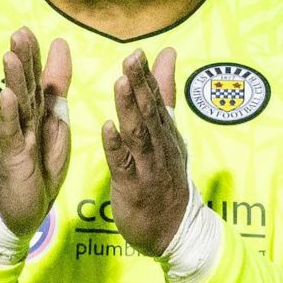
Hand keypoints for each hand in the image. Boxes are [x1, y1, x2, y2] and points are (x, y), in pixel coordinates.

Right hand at [0, 28, 71, 236]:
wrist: (23, 209)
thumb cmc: (38, 163)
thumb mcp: (55, 119)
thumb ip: (56, 85)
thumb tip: (60, 46)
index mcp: (37, 109)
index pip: (35, 76)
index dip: (32, 54)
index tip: (27, 30)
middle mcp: (23, 119)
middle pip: (23, 84)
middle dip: (22, 59)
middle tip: (19, 33)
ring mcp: (15, 136)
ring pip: (15, 104)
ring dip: (12, 81)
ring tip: (9, 56)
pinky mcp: (13, 156)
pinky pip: (10, 133)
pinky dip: (9, 115)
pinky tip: (6, 97)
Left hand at [101, 48, 187, 256]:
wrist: (174, 231)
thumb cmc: (166, 179)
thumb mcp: (169, 134)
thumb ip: (164, 93)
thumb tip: (166, 54)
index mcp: (165, 133)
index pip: (156, 100)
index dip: (146, 76)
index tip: (137, 51)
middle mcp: (159, 146)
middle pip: (149, 111)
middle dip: (140, 83)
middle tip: (131, 57)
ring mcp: (148, 166)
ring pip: (138, 133)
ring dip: (129, 107)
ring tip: (121, 83)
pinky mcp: (134, 187)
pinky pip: (124, 164)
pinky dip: (116, 145)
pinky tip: (107, 127)